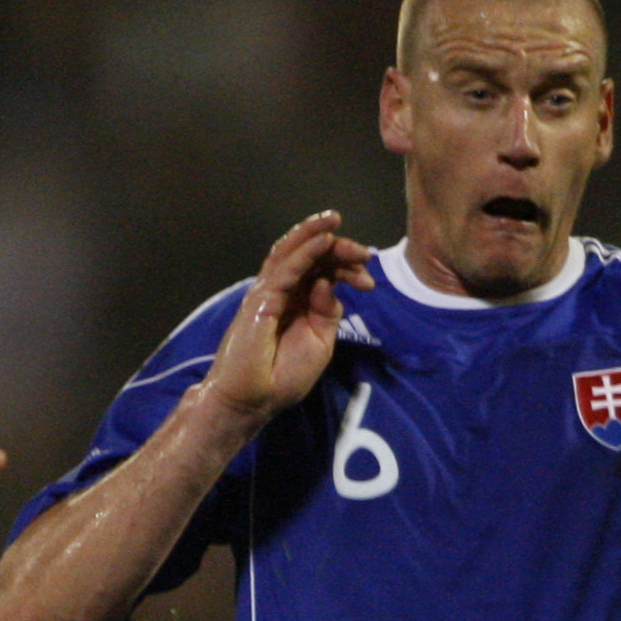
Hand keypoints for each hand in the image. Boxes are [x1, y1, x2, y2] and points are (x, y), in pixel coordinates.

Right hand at [195, 211, 373, 423]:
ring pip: (290, 253)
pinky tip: (323, 241)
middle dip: (337, 248)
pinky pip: (284, 269)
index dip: (345, 267)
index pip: (321, 271)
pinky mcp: (260, 300)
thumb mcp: (319, 342)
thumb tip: (330, 282)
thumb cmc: (281, 377)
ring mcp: (268, 294)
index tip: (368, 280)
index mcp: (298, 302)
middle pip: (308, 257)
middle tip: (364, 253)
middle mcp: (282, 292)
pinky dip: (304, 252)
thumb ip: (327, 312)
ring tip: (334, 220)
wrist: (252, 400)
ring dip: (314, 234)